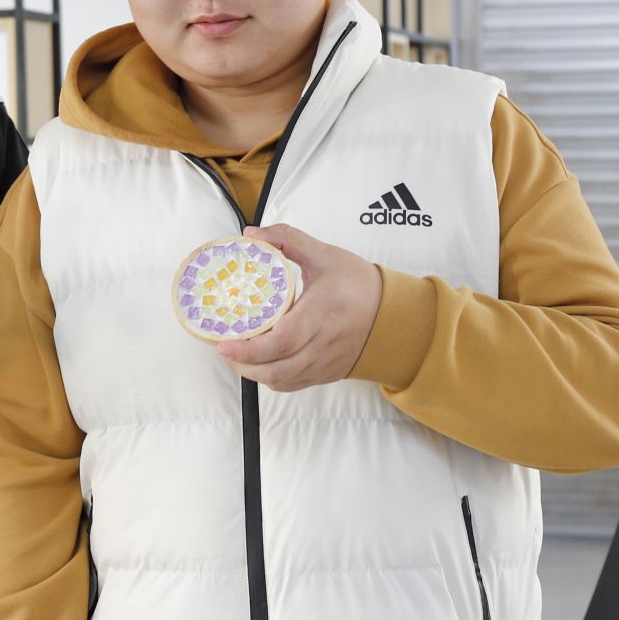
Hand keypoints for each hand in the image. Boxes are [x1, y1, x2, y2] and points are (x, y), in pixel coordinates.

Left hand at [214, 224, 382, 391]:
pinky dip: (271, 378)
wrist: (395, 315)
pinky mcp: (326, 374)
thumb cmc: (360, 285)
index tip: (224, 342)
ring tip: (235, 355)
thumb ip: (287, 240)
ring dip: (253, 373)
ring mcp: (324, 363)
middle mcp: (322, 344)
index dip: (249, 348)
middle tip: (223, 347)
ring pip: (281, 380)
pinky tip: (259, 363)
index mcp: (321, 314)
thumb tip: (252, 235)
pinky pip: (292, 384)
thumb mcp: (325, 255)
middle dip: (242, 364)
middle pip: (276, 368)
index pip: (281, 341)